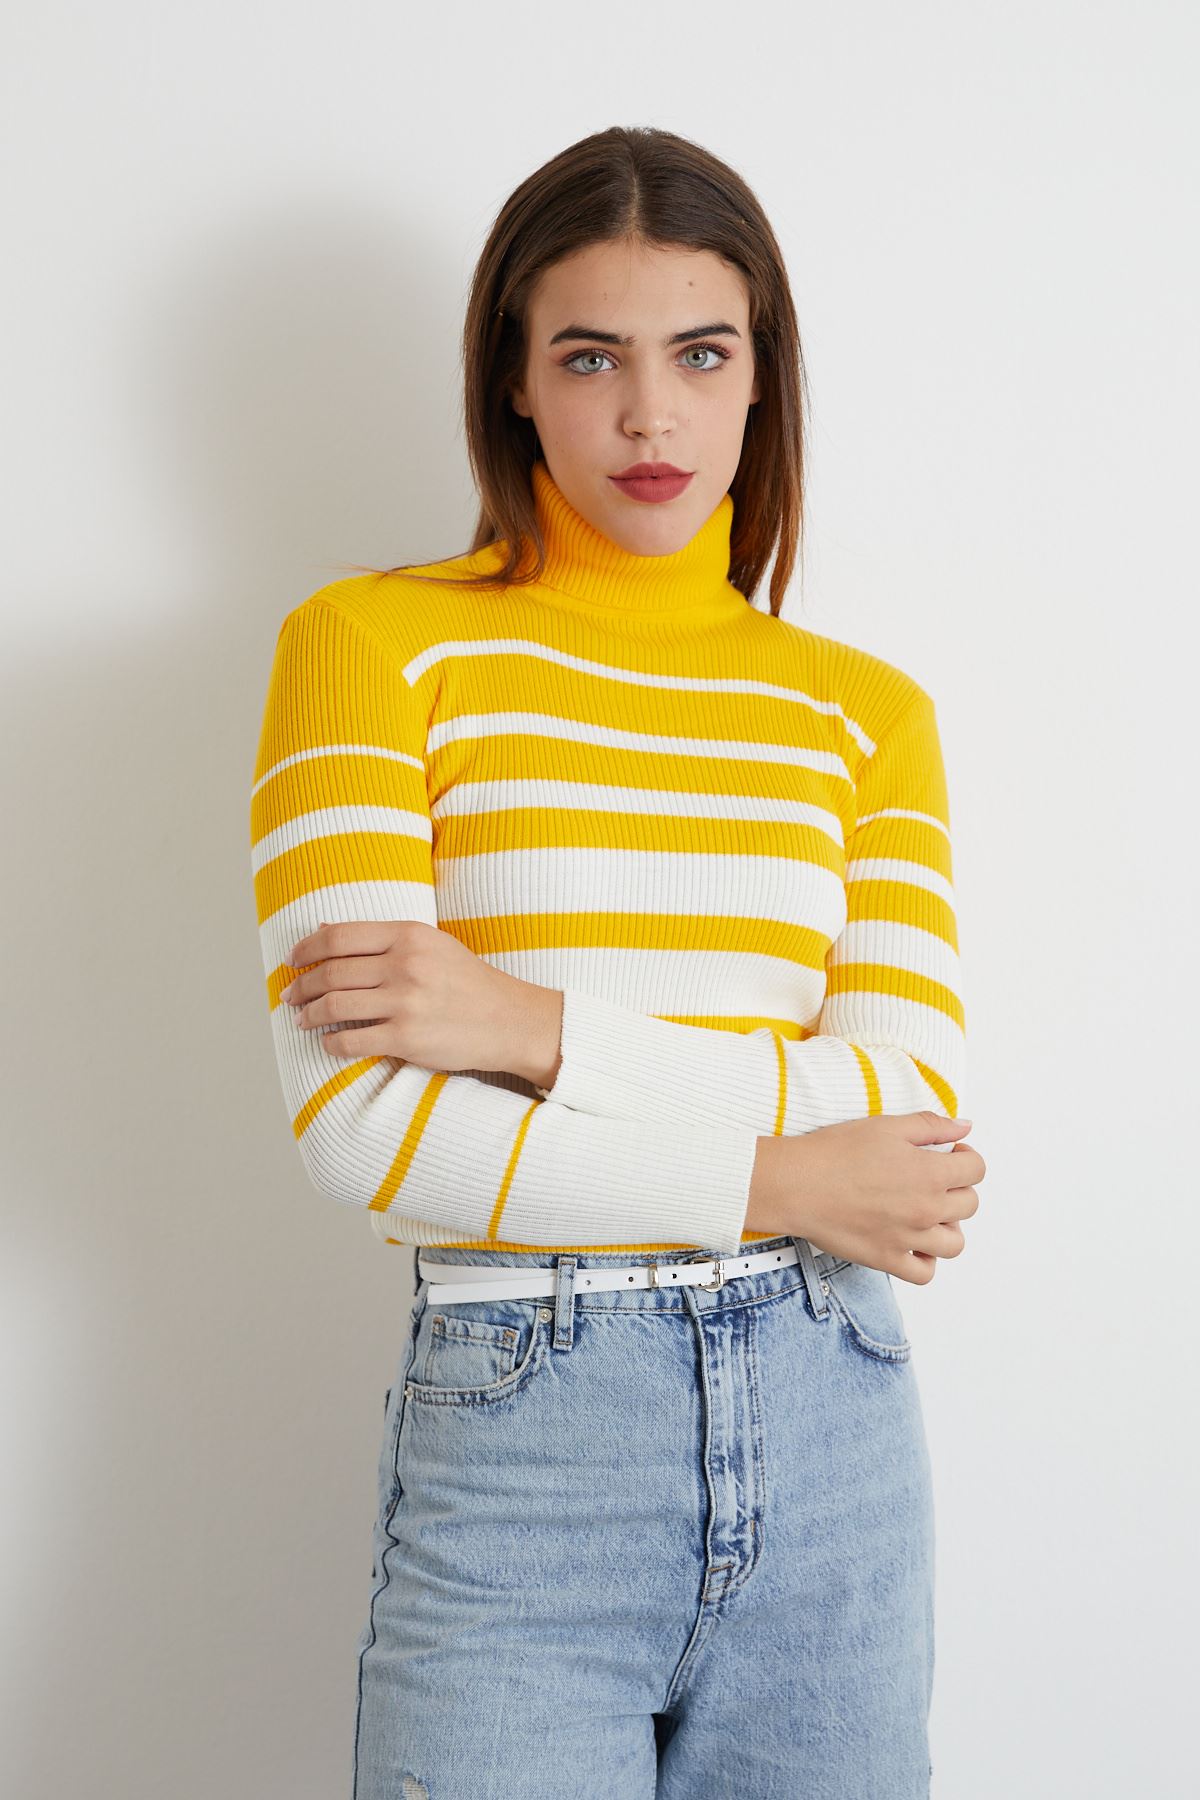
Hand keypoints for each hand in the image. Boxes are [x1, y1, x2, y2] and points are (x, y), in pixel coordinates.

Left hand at [280, 919, 542, 1073]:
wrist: (510, 1020)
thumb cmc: (469, 982)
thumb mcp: (431, 944)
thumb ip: (382, 938)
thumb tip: (325, 929)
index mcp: (409, 935)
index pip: (339, 936)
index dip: (307, 948)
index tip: (292, 960)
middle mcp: (405, 965)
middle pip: (331, 972)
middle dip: (301, 986)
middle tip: (290, 995)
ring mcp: (405, 1002)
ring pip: (334, 1006)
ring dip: (309, 1015)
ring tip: (302, 1019)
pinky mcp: (406, 1038)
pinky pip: (351, 1040)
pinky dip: (331, 1043)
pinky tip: (328, 1042)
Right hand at [748, 1111, 984, 1284]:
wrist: (796, 1184)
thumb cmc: (835, 1152)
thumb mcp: (886, 1126)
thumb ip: (931, 1126)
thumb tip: (964, 1126)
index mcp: (929, 1173)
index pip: (976, 1170)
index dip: (966, 1157)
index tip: (949, 1155)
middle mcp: (926, 1209)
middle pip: (969, 1205)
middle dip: (957, 1188)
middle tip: (933, 1180)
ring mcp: (909, 1239)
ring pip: (955, 1244)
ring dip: (948, 1227)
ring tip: (928, 1214)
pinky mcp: (887, 1259)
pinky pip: (925, 1273)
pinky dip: (926, 1261)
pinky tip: (913, 1243)